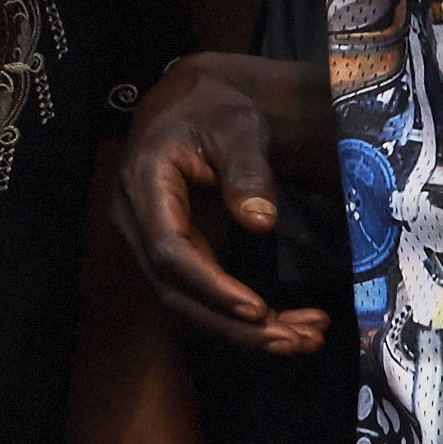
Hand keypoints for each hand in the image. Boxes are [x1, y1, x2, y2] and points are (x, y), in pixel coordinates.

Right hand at [113, 55, 328, 354]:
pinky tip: (291, 326)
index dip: (210, 285)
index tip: (257, 310)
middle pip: (174, 290)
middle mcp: (137, 219)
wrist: (198, 102)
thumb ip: (247, 172)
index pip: (168, 248)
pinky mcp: (175, 254)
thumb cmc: (216, 110)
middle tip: (293, 341)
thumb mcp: (238, 129)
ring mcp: (151, 241)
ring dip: (243, 331)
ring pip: (187, 304)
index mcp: (145, 181)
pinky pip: (201, 297)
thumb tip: (261, 221)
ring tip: (305, 339)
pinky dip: (243, 319)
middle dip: (233, 325)